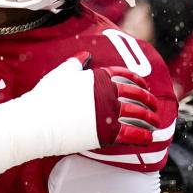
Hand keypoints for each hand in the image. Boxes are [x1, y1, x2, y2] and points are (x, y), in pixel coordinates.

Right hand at [0, 50, 160, 178]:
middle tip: (153, 105)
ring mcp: (109, 112)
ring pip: (138, 114)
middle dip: (148, 100)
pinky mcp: (106, 132)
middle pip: (135, 95)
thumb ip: (75, 63)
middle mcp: (107, 92)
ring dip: (149, 117)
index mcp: (98, 76)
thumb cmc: (45, 97)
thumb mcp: (60, 74)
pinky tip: (149, 138)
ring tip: (155, 122)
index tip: (144, 85)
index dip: (137, 80)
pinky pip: (131, 134)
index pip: (124, 75)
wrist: (37, 121)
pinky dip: (143, 136)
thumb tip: (86, 54)